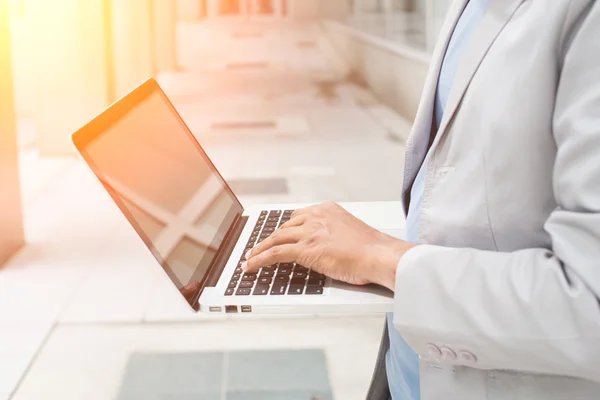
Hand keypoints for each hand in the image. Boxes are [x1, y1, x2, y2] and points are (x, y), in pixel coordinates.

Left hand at [242, 202, 416, 290]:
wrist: (378, 255)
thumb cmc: (372, 250)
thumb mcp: (350, 234)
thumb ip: (335, 236)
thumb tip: (328, 249)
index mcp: (328, 210)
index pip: (298, 217)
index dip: (284, 229)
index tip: (277, 235)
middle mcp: (316, 216)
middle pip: (283, 227)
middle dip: (269, 239)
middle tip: (258, 248)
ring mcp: (309, 232)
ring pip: (274, 239)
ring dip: (258, 250)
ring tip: (249, 259)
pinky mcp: (304, 248)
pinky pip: (274, 253)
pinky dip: (259, 259)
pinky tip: (251, 265)